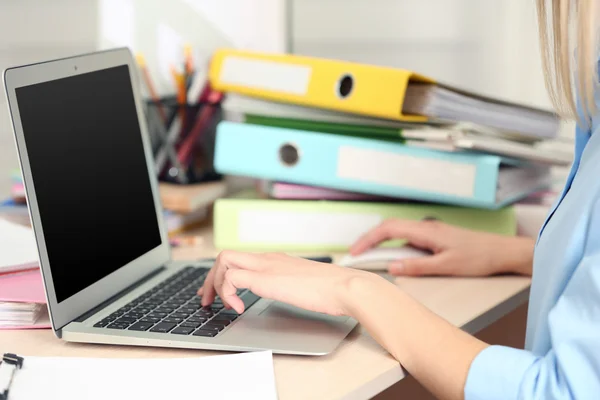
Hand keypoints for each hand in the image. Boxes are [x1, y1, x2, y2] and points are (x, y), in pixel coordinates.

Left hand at [197, 251, 381, 314]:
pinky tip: (240, 308)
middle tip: (207, 301)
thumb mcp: (303, 284)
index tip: (217, 294)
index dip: (222, 274)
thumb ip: (290, 284)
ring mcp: (266, 265)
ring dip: (214, 284)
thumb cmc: (331, 290)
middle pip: (224, 255)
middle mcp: (267, 257)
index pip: (239, 257)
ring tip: (220, 305)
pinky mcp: (266, 277)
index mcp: (276, 258)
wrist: (345, 286)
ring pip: (223, 260)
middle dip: (209, 279)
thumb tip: (286, 293)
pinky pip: (232, 278)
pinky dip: (228, 294)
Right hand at [349, 218, 533, 276]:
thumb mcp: (446, 266)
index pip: (388, 229)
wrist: (502, 252)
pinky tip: (395, 259)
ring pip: (398, 234)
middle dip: (370, 240)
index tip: (355, 251)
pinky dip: (395, 247)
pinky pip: (409, 240)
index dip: (368, 239)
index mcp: (426, 231)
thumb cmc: (479, 257)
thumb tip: (393, 267)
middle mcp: (425, 228)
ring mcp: (430, 232)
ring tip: (370, 258)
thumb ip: (418, 266)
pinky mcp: (435, 238)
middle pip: (389, 228)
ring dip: (382, 243)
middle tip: (356, 254)